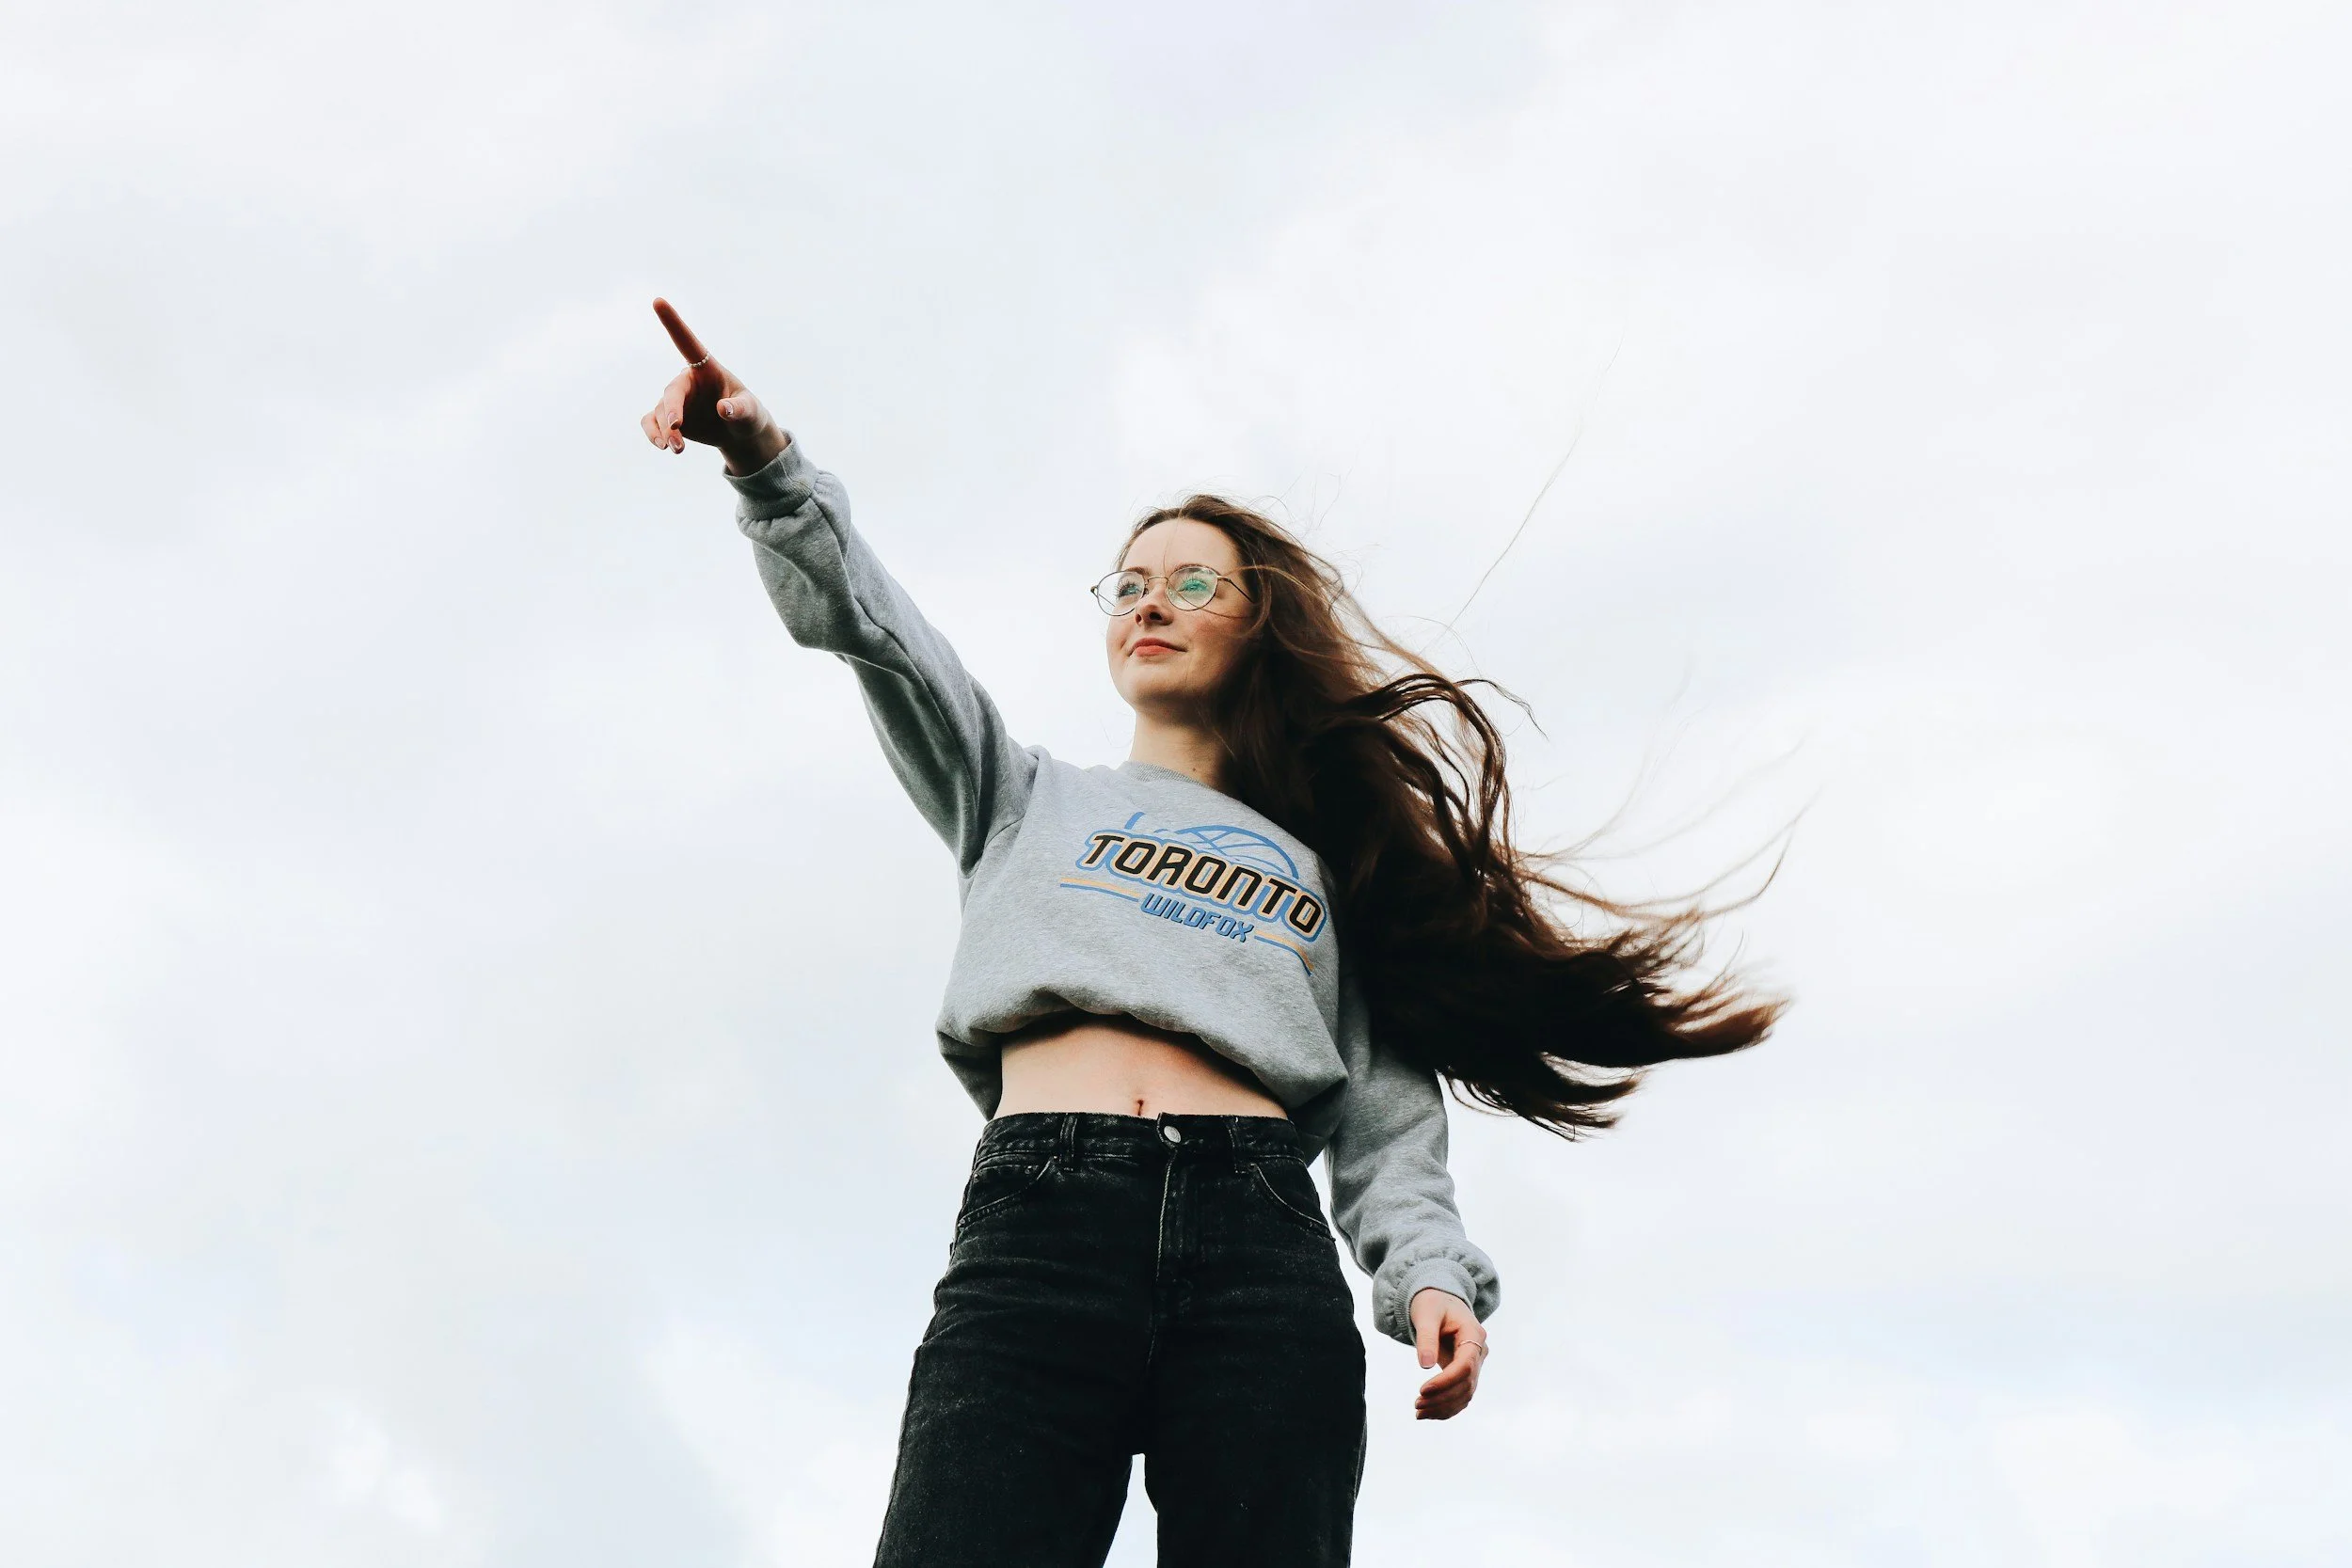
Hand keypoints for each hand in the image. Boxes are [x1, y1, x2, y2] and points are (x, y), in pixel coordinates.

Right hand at [638, 298, 787, 475]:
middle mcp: (687, 380)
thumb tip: (724, 409)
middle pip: (671, 392)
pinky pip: (651, 422)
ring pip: (660, 412)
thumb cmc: (748, 415)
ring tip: (678, 450)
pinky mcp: (667, 417)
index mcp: (706, 368)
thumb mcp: (751, 412)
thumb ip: (740, 409)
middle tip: (677, 431)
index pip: (687, 342)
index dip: (673, 322)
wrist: (739, 434)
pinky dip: (653, 434)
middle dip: (672, 412)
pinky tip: (663, 447)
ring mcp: (675, 399)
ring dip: (666, 431)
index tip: (658, 300)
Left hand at [1409, 1287, 1487, 1420]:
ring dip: (1443, 1407)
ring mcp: (1475, 1364)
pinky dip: (1446, 1407)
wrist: (1439, 1302)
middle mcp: (1479, 1351)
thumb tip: (1425, 1365)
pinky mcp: (1466, 1373)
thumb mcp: (1426, 1315)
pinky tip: (1427, 1413)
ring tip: (1418, 1413)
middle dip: (1442, 1398)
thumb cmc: (1432, 1304)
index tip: (1422, 1390)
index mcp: (1474, 1333)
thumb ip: (1426, 1338)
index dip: (1445, 1381)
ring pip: (1465, 1394)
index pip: (1466, 1365)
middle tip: (1416, 1404)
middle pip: (1467, 1384)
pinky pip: (1461, 1395)